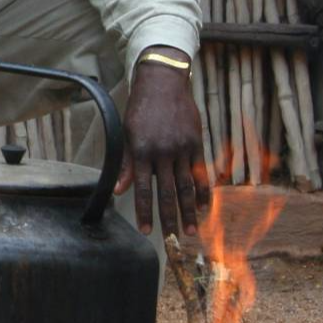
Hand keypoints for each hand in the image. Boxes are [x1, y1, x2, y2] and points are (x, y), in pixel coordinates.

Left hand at [112, 47, 210, 238]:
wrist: (163, 82)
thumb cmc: (140, 109)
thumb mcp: (126, 134)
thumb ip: (125, 164)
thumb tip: (119, 191)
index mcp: (142, 151)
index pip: (142, 189)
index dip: (144, 211)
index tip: (146, 231)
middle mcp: (163, 152)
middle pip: (167, 192)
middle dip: (169, 218)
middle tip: (172, 239)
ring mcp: (182, 148)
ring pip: (186, 185)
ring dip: (188, 210)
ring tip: (190, 230)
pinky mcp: (197, 142)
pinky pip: (201, 171)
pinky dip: (203, 190)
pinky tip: (203, 206)